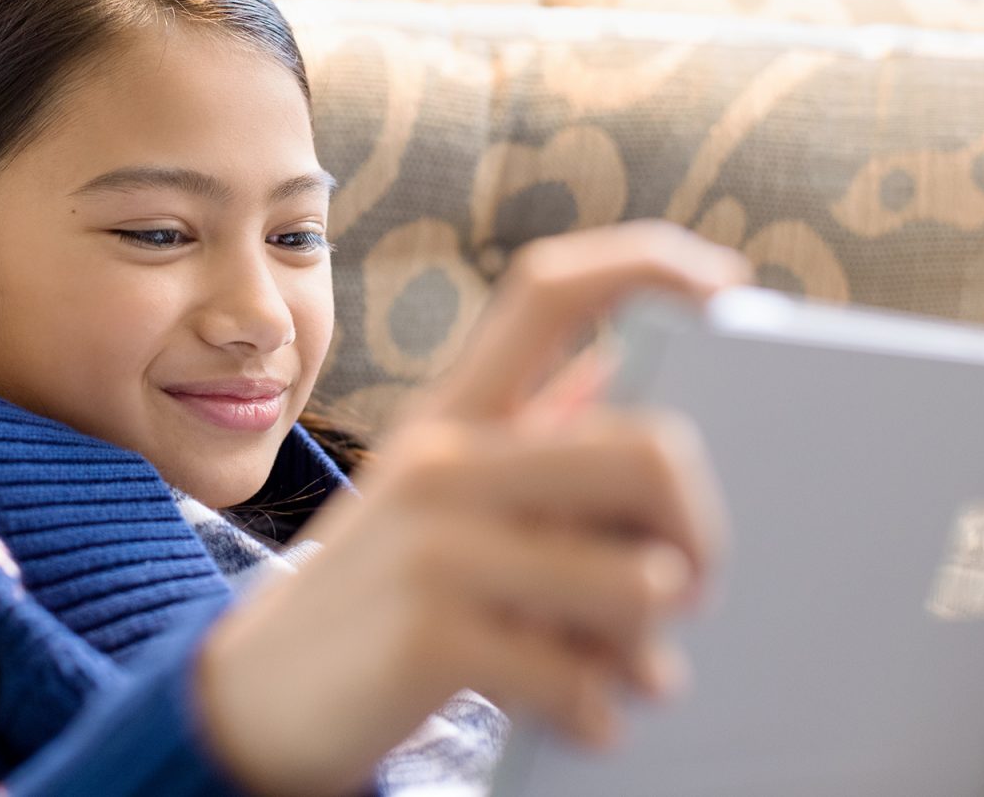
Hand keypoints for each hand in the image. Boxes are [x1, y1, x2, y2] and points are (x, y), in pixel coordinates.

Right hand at [193, 221, 753, 796]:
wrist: (254, 699)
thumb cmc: (374, 595)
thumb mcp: (432, 500)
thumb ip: (523, 439)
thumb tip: (617, 374)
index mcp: (448, 415)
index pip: (549, 290)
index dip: (646, 263)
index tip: (728, 286)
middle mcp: (441, 461)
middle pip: (649, 451)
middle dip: (702, 533)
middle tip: (691, 585)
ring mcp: (434, 545)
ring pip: (638, 582)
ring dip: (651, 647)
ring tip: (630, 670)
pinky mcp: (432, 635)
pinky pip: (584, 680)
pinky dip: (600, 715)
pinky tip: (581, 719)